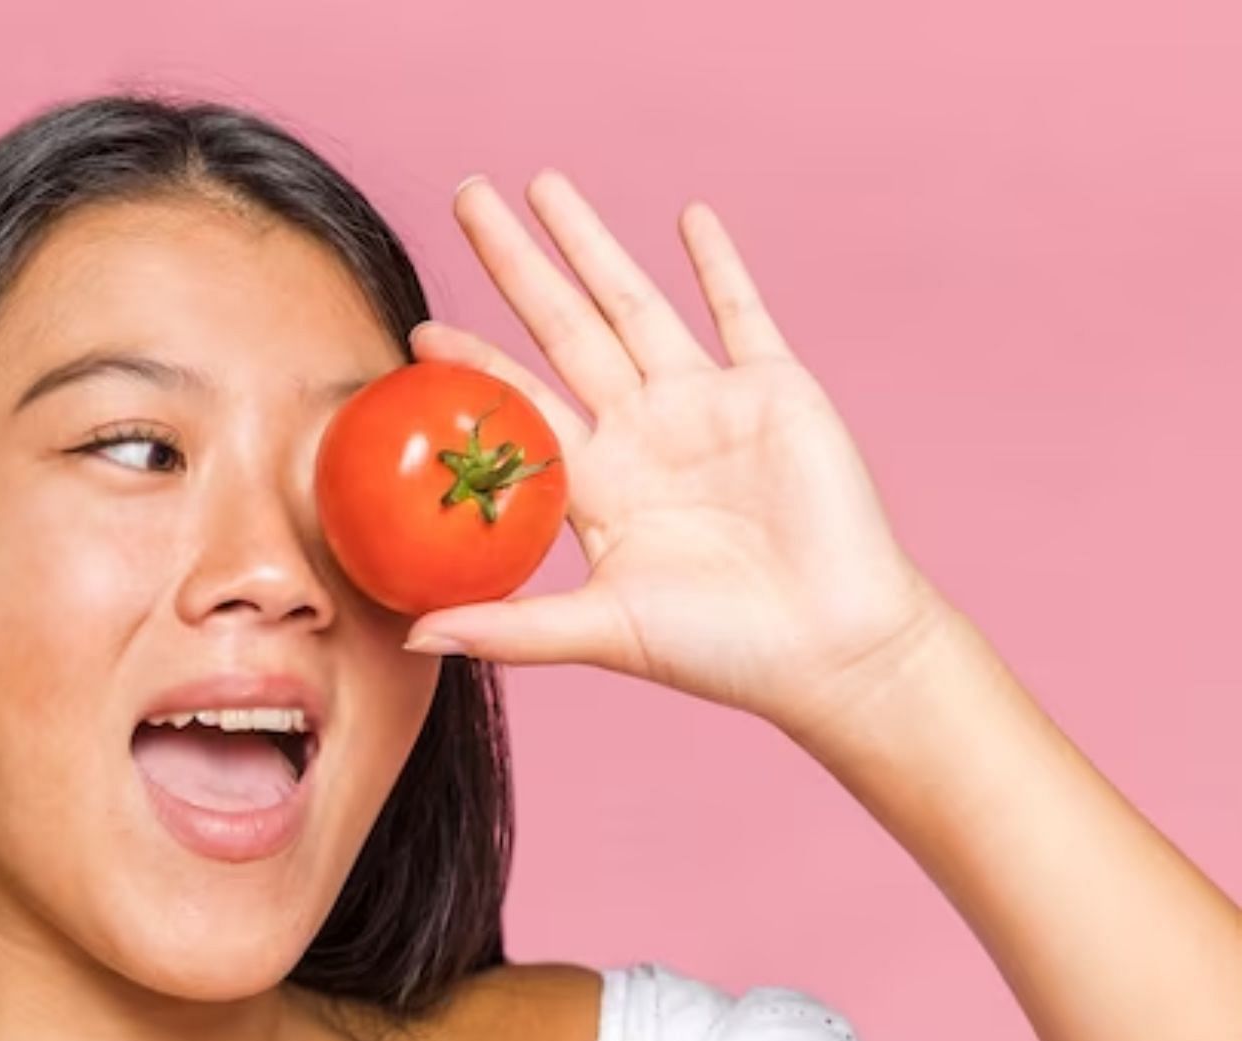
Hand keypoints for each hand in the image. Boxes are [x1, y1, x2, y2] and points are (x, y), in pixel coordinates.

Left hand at [404, 171, 953, 739]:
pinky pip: (741, 312)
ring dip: (592, 243)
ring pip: (634, 303)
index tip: (418, 332)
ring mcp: (706, 404)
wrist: (831, 650)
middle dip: (515, 263)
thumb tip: (414, 637)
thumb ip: (511, 629)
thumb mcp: (604, 632)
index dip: (472, 365)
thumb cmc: (720, 651)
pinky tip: (687, 215)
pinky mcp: (776, 391)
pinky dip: (717, 264)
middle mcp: (642, 430)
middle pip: (562, 327)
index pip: (520, 404)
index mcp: (598, 482)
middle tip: (465, 196)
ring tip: (543, 183)